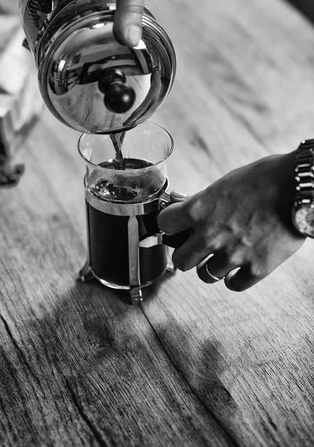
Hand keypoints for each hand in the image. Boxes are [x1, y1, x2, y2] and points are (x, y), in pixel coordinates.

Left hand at [158, 152, 305, 290]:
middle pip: (180, 261)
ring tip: (222, 256)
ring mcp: (233, 254)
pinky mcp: (256, 268)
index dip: (169, 225)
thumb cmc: (263, 178)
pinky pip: (233, 285)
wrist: (299, 186)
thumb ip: (201, 201)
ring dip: (210, 267)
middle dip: (188, 253)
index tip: (177, 225)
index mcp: (199, 209)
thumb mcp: (224, 184)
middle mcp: (211, 235)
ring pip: (205, 276)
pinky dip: (234, 278)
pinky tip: (240, 265)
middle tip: (197, 248)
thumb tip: (181, 203)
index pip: (164, 225)